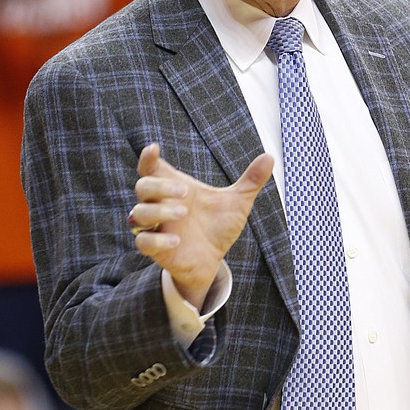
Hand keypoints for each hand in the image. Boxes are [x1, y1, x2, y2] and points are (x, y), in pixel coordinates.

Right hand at [129, 142, 273, 309]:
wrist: (213, 260)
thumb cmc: (218, 227)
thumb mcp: (237, 203)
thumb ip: (251, 181)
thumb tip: (270, 157)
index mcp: (175, 188)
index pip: (151, 168)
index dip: (147, 158)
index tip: (154, 149)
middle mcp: (161, 205)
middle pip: (143, 186)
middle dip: (159, 186)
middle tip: (185, 192)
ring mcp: (156, 227)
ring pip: (139, 213)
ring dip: (158, 211)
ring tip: (183, 213)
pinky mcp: (156, 249)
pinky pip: (143, 242)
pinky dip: (157, 239)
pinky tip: (176, 240)